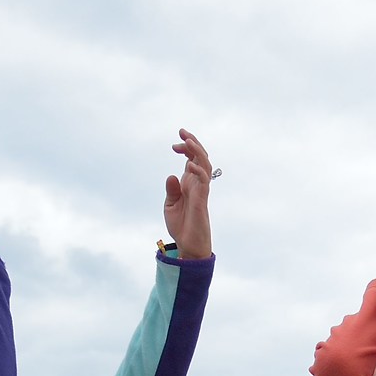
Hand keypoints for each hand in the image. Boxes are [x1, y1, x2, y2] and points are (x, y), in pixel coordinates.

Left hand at [163, 129, 213, 259]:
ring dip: (197, 151)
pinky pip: (204, 181)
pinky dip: (197, 171)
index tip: (174, 144)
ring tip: (187, 140)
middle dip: (192, 142)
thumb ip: (171, 190)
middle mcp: (197, 184)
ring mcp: (201, 190)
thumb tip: (171, 175)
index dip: (185, 148)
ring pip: (205, 165)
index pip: (191, 159)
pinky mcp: (202, 199)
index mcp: (189, 183)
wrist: (188, 244)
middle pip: (200, 157)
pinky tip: (188, 164)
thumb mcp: (170, 205)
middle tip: (181, 131)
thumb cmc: (181, 226)